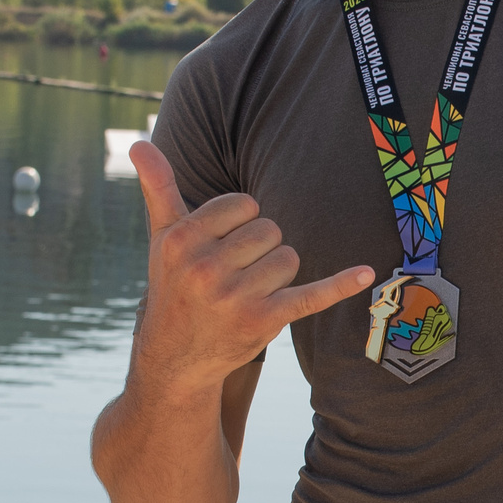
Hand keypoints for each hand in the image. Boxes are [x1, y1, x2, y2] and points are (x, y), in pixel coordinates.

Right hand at [128, 140, 372, 389]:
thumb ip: (158, 188)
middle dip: (259, 250)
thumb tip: (135, 143)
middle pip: (269, 230)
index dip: (238, 225)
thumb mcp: (162, 238)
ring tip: (247, 294)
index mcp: (183, 239)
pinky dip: (339, 285)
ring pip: (289, 257)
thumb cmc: (173, 287)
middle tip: (233, 277)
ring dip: (277, 275)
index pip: (243, 205)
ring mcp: (236, 297)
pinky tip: (366, 273)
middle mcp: (206, 267)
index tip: (220, 248)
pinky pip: (311, 294)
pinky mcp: (264, 322)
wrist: (175, 358)